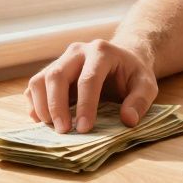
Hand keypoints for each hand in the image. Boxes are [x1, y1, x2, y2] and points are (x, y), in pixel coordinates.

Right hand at [25, 39, 158, 133]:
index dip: (85, 104)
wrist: (122, 59)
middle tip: (64, 131)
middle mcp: (77, 51)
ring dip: (42, 106)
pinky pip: (35, 86)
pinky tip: (44, 121)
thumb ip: (140, 101)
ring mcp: (61, 60)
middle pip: (57, 75)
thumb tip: (127, 120)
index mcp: (101, 51)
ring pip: (40, 80)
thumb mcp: (147, 85)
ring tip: (53, 128)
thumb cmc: (133, 74)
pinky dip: (35, 104)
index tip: (84, 128)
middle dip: (57, 106)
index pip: (88, 78)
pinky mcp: (51, 71)